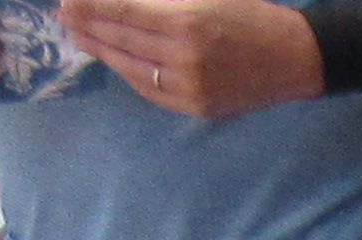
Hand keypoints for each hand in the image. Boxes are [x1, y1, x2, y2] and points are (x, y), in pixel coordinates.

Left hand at [60, 0, 324, 116]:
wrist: (296, 57)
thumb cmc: (252, 14)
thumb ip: (160, 1)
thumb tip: (122, 5)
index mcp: (187, 21)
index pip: (122, 11)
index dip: (90, 6)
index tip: (67, 1)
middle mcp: (184, 57)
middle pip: (121, 39)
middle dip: (88, 26)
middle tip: (64, 16)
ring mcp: (189, 87)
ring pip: (130, 67)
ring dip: (102, 51)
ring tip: (81, 37)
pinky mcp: (196, 107)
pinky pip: (150, 89)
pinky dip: (128, 73)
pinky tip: (115, 60)